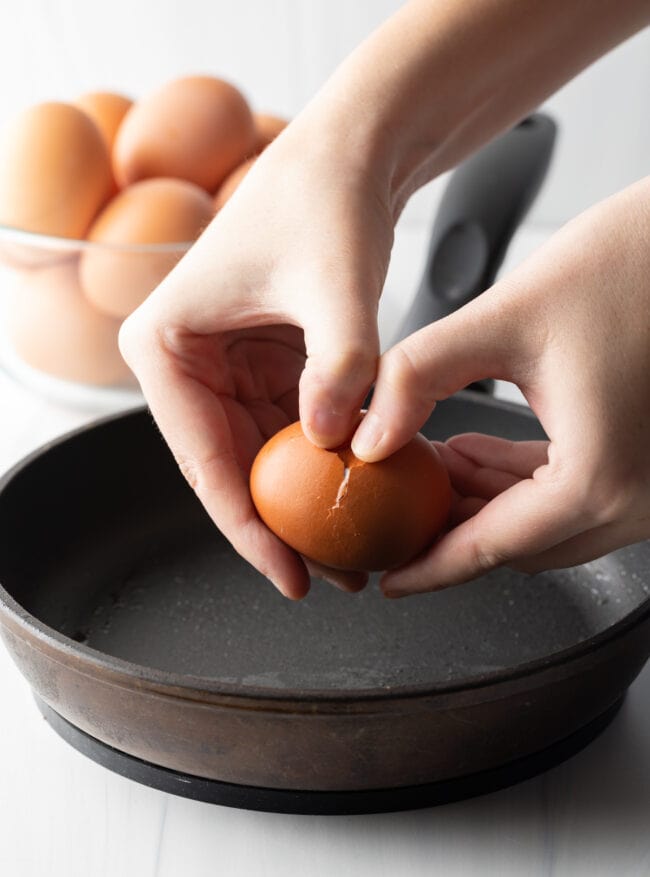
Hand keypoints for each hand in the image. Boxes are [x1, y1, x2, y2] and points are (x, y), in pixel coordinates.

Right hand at [119, 115, 393, 598]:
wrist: (350, 159)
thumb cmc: (326, 202)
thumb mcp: (335, 285)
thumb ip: (339, 364)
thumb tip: (332, 442)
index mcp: (164, 347)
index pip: (203, 460)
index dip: (249, 529)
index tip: (292, 577)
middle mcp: (184, 363)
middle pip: (230, 470)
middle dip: (283, 525)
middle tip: (335, 575)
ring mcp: (223, 368)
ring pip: (261, 458)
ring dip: (305, 501)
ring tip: (354, 549)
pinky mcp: (264, 367)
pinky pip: (290, 431)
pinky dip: (324, 462)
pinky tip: (360, 492)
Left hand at [350, 176, 649, 595]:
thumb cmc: (629, 264)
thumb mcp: (505, 318)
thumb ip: (420, 376)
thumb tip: (368, 434)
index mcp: (600, 479)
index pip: (491, 548)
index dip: (429, 567)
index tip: (389, 579)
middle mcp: (635, 498)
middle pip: (518, 544)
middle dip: (450, 528)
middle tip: (395, 507)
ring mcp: (648, 486)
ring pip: (544, 523)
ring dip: (481, 503)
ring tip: (424, 467)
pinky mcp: (645, 459)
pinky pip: (571, 492)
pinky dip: (517, 482)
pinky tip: (472, 452)